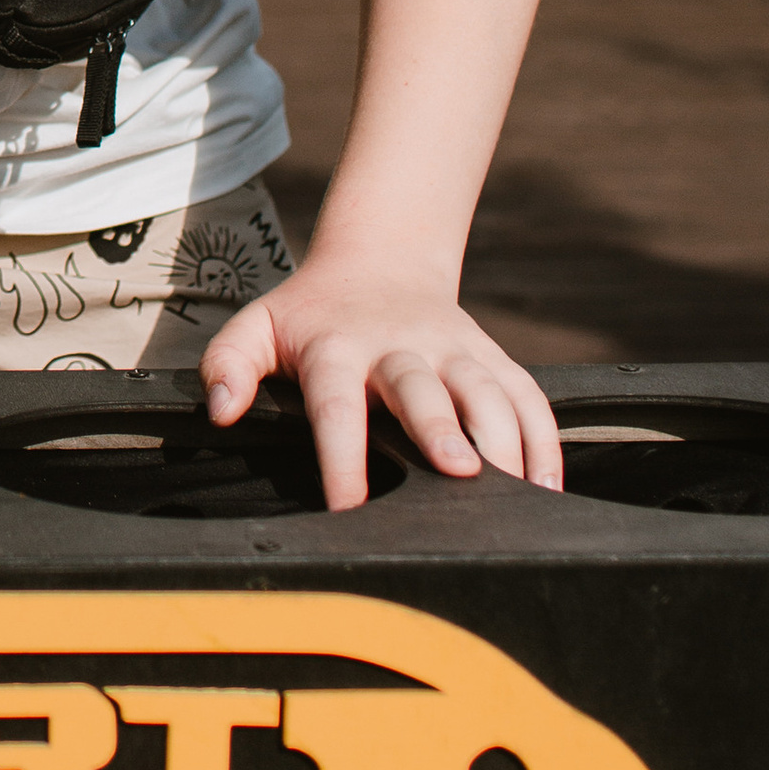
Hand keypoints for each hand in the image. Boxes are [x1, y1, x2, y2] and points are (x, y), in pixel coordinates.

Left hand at [199, 260, 561, 515]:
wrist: (377, 261)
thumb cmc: (310, 315)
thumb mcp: (257, 327)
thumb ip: (228, 364)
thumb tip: (220, 411)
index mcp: (337, 348)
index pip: (337, 407)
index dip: (342, 458)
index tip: (348, 508)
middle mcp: (400, 346)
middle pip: (423, 390)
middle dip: (442, 429)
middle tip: (459, 471)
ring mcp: (452, 348)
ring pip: (486, 389)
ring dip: (505, 436)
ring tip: (520, 489)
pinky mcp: (490, 354)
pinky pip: (527, 394)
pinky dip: (543, 436)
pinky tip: (549, 483)